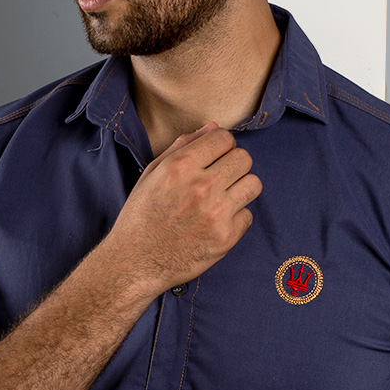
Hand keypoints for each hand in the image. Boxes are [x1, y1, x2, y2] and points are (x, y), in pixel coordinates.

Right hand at [106, 121, 261, 296]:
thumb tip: (212, 127)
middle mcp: (201, 187)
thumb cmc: (141, 216)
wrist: (135, 262)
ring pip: (253, 184)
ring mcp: (216, 214)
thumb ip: (183, 147)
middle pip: (244, 158)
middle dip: (234, 164)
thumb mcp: (152, 174)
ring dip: (240, 188)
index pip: (224, 138)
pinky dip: (235, 218)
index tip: (215, 156)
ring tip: (223, 198)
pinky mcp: (226, 238)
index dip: (221, 145)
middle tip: (220, 178)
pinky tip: (216, 222)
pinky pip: (248, 215)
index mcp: (180, 167)